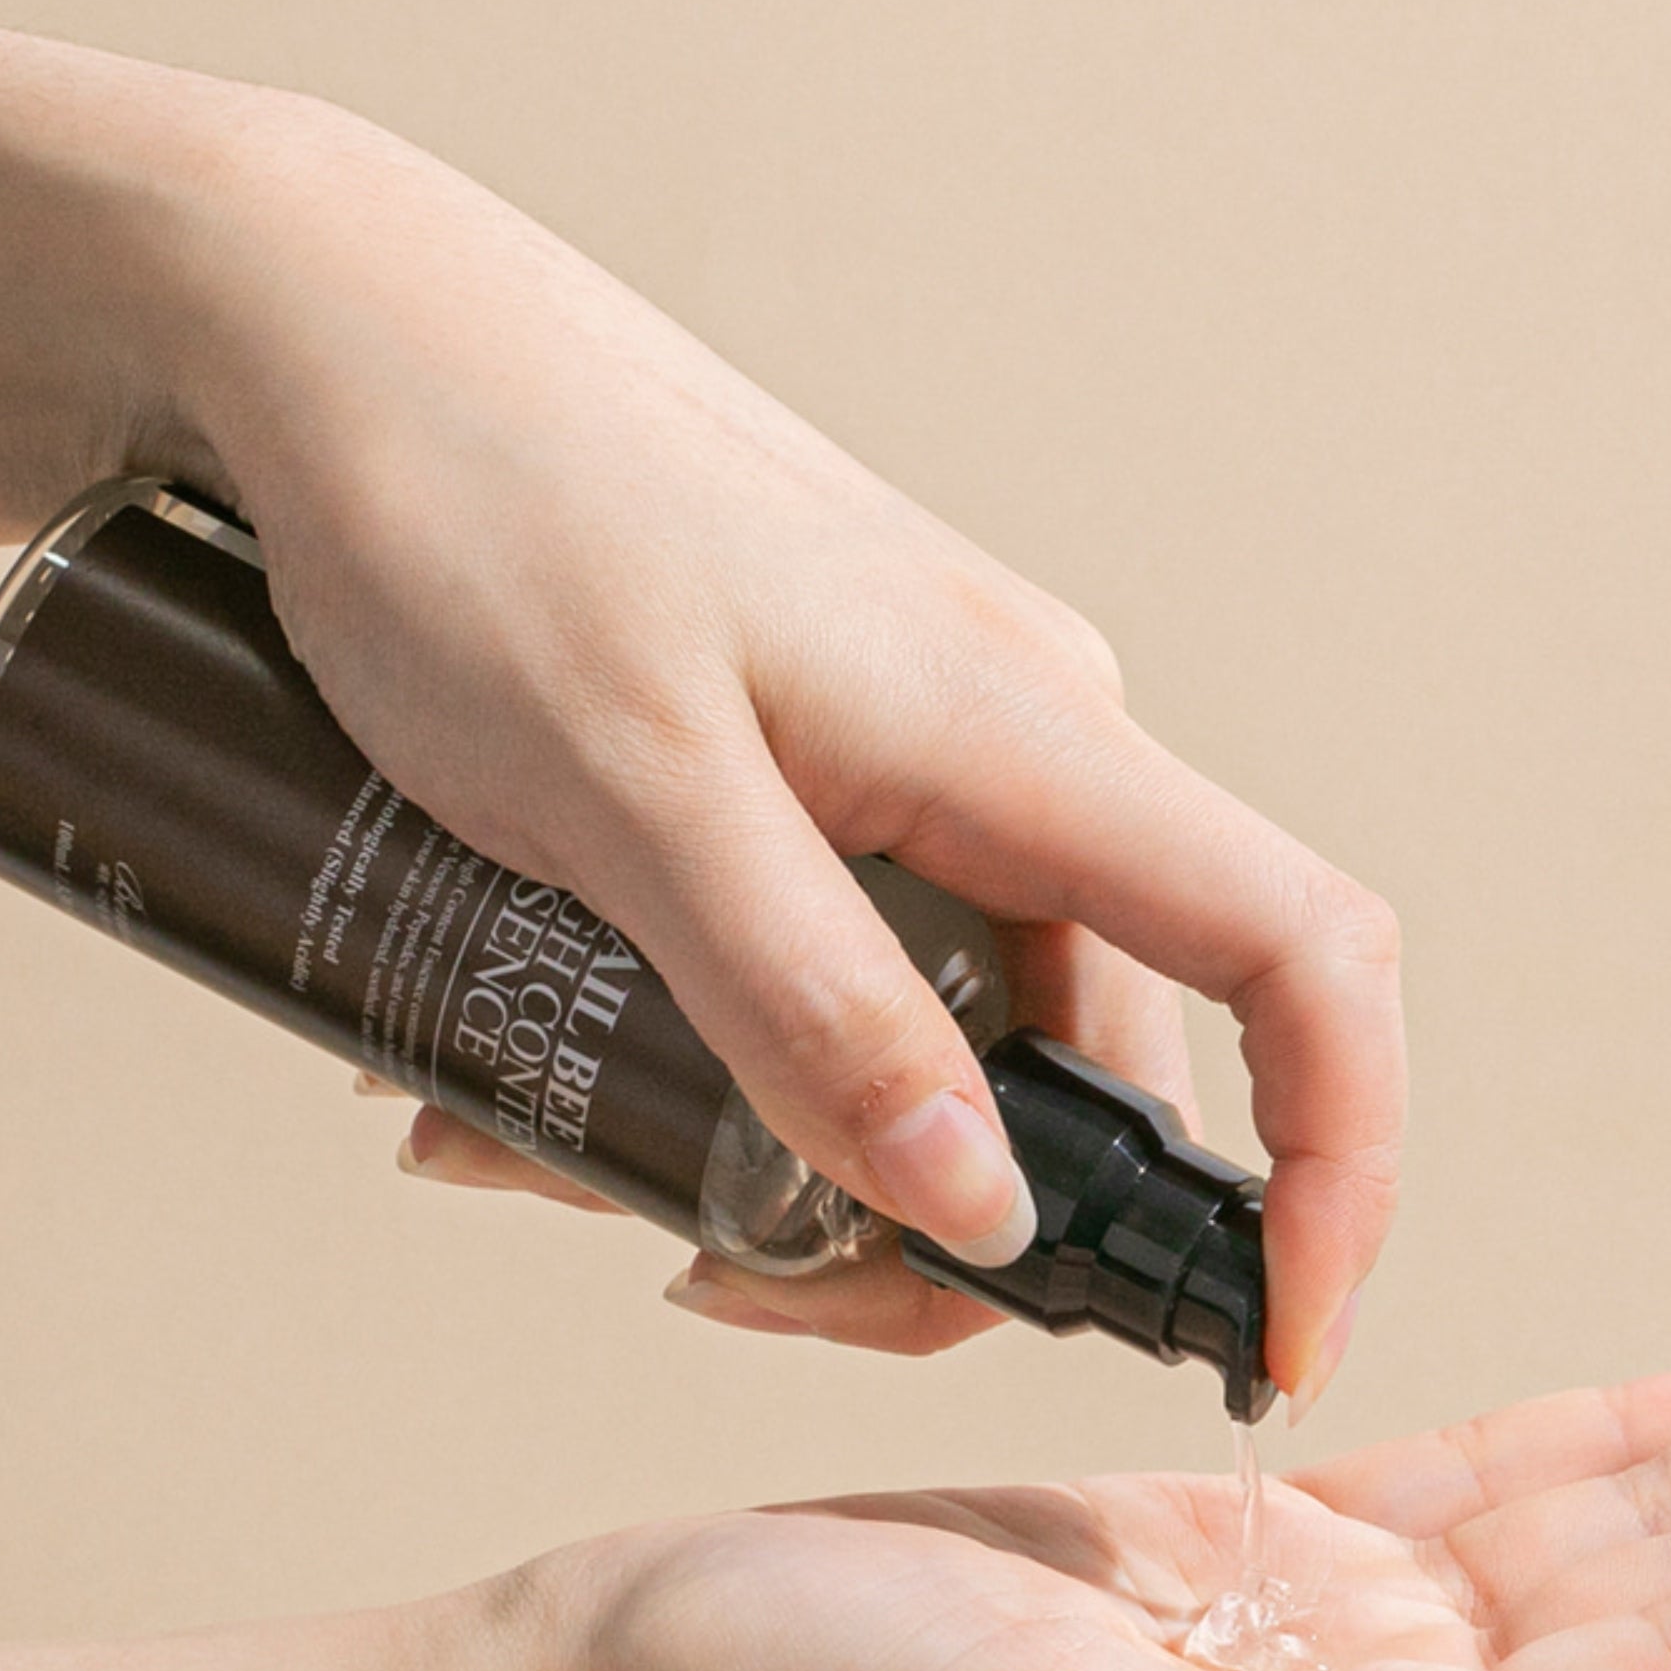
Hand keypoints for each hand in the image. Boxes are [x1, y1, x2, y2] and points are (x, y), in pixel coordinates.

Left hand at [160, 96, 1398, 1401]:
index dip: (1337, 1169)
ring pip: (943, 1042)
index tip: (1273, 1339)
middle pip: (1089, 1071)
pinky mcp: (824, 777)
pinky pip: (844, 973)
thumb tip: (980, 1211)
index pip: (1300, 961)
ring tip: (545, 1150)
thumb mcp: (630, 793)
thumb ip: (811, 1003)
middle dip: (932, 1234)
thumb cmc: (474, 505)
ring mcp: (921, 767)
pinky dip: (733, 1067)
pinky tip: (551, 1075)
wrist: (334, 331)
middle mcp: (1014, 758)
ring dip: (785, 1158)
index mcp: (1026, 739)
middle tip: (721, 1284)